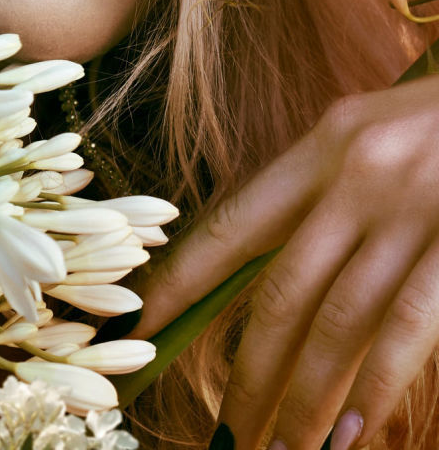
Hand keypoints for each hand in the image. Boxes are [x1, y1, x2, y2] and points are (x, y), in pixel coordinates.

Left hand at [130, 75, 438, 449]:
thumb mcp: (368, 131)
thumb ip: (320, 190)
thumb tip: (268, 269)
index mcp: (322, 145)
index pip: (234, 225)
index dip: (183, 280)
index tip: (142, 325)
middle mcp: (355, 176)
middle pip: (281, 292)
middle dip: (251, 372)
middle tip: (229, 433)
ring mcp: (409, 211)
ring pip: (338, 322)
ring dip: (307, 399)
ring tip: (283, 449)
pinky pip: (408, 328)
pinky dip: (378, 385)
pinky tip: (354, 430)